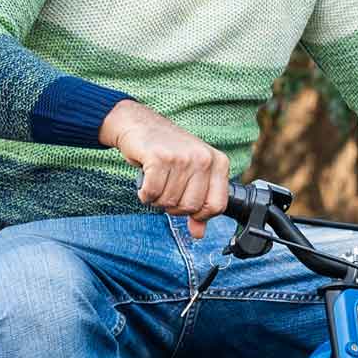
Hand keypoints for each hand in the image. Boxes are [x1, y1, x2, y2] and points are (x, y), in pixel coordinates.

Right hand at [100, 100, 230, 238]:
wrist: (139, 124)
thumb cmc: (168, 150)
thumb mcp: (191, 174)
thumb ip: (198, 203)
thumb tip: (198, 233)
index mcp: (218, 162)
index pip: (217, 206)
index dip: (199, 214)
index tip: (186, 205)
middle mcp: (203, 159)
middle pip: (191, 207)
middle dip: (173, 206)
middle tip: (166, 190)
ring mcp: (182, 157)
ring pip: (170, 202)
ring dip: (157, 198)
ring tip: (156, 180)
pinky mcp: (160, 158)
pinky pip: (152, 194)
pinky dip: (145, 193)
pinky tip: (145, 180)